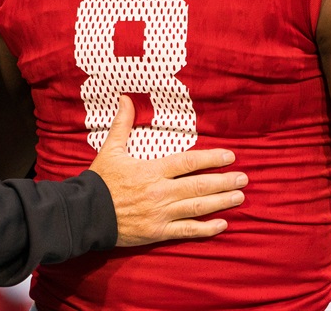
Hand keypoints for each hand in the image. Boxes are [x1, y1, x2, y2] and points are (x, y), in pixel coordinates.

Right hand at [88, 95, 246, 246]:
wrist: (85, 214)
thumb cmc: (99, 181)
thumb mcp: (110, 149)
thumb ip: (122, 124)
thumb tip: (126, 98)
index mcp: (152, 170)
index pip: (188, 162)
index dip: (211, 159)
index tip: (229, 157)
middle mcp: (161, 192)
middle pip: (199, 185)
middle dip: (224, 181)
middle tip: (244, 178)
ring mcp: (161, 214)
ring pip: (197, 207)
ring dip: (221, 202)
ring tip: (239, 197)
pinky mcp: (158, 232)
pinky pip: (187, 231)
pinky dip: (206, 229)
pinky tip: (222, 224)